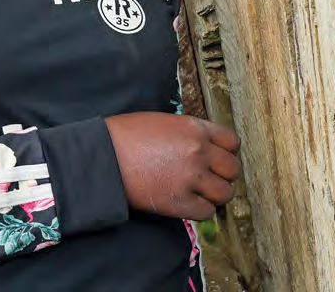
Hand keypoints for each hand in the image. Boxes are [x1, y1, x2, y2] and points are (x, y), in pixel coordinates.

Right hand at [103, 112, 240, 220]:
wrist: (102, 155)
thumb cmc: (125, 135)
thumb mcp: (162, 122)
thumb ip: (188, 133)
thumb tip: (203, 147)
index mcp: (194, 128)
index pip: (232, 142)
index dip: (226, 152)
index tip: (216, 158)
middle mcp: (198, 151)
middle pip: (232, 169)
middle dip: (222, 175)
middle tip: (208, 178)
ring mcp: (190, 177)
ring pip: (224, 193)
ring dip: (214, 195)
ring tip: (199, 193)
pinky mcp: (179, 201)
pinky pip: (206, 212)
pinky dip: (199, 210)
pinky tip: (186, 203)